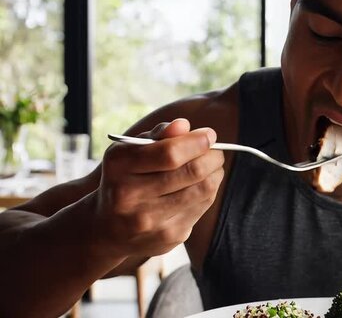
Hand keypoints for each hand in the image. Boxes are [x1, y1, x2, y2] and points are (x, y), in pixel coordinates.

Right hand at [92, 118, 223, 257]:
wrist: (105, 228)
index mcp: (120, 167)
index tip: (210, 135)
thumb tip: (184, 126)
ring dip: (215, 173)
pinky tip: (201, 185)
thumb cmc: (123, 179)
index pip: (170, 153)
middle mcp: (130, 197)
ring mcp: (149, 221)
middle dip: (212, 157)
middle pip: (192, 172)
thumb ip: (157, 135)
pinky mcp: (166, 237)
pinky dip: (208, 192)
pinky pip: (202, 208)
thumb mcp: (129, 152)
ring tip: (212, 166)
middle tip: (215, 151)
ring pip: (203, 190)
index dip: (197, 142)